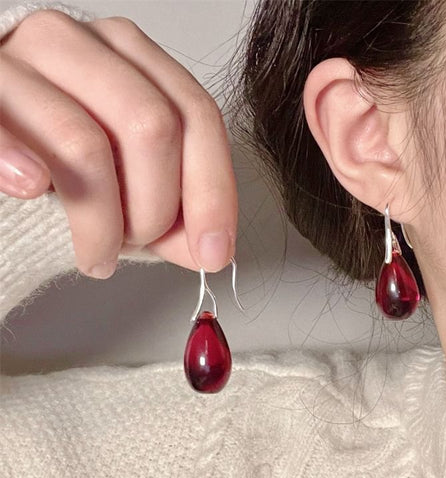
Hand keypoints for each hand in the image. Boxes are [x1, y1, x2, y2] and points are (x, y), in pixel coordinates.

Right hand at [0, 10, 237, 277]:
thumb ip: (175, 211)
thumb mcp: (130, 179)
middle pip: (152, 127)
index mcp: (132, 57)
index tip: (215, 251)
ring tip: (99, 254)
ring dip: (103, 221)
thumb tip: (210, 251)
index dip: (214, 192)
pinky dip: (18, 159)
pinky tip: (32, 187)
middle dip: (155, 210)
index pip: (197, 116)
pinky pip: (2, 125)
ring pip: (87, 143)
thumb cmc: (64, 153)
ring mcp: (22, 58)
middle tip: (135, 245)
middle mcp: (82, 45)